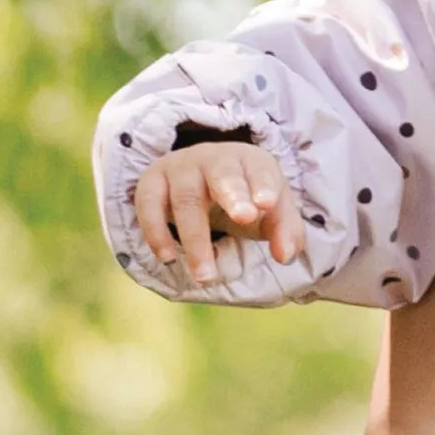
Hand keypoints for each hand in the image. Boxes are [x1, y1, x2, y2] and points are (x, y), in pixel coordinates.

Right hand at [135, 143, 302, 283]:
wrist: (203, 178)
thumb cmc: (245, 198)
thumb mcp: (271, 212)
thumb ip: (285, 231)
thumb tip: (285, 255)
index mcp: (250, 161)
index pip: (259, 170)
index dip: (263, 185)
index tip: (267, 204)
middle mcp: (214, 158)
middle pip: (222, 175)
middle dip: (233, 195)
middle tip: (243, 219)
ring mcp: (180, 167)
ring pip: (186, 199)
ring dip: (195, 240)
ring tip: (206, 277)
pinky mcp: (152, 181)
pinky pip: (148, 204)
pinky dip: (156, 231)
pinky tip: (168, 258)